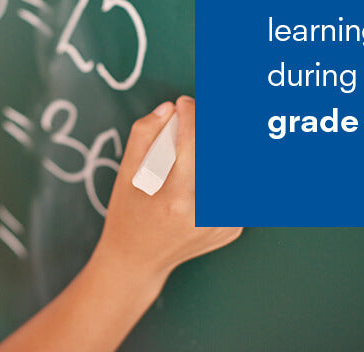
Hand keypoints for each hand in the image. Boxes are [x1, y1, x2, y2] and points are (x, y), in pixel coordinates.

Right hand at [92, 96, 241, 282]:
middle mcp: (205, 213)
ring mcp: (224, 223)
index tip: (183, 103)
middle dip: (214, 129)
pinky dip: (226, 175)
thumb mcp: (125, 174)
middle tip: (201, 117)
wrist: (137, 261)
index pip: (193, 142)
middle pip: (225, 155)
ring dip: (223, 154)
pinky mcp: (233, 228)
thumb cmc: (128, 213)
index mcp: (176, 198)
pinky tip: (206, 174)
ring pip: (237, 172)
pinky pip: (238, 191)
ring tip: (202, 147)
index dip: (190, 114)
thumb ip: (144, 135)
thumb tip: (169, 109)